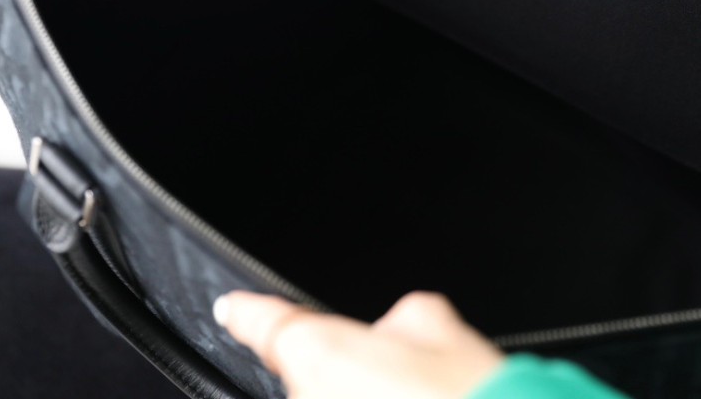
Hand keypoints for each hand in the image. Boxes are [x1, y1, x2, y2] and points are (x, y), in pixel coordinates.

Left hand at [213, 290, 504, 398]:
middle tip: (401, 385)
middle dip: (344, 377)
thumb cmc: (469, 393)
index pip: (265, 324)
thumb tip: (392, 330)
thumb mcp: (440, 328)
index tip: (231, 309)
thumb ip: (401, 319)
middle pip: (309, 378)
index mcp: (320, 352)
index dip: (246, 313)